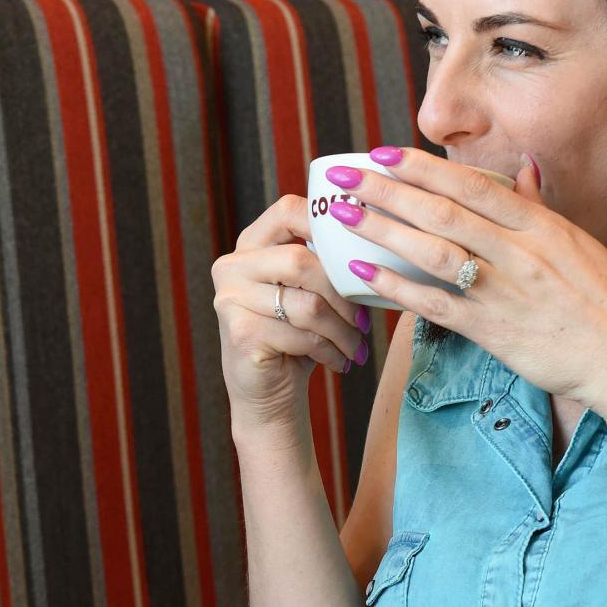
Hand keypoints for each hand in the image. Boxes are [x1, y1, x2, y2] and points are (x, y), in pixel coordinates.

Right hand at [209, 194, 373, 433]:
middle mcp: (231, 267)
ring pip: (307, 304)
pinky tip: (340, 362)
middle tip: (364, 320)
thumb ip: (325, 264)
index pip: (288, 211)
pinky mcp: (239, 332)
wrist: (269, 395)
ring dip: (342, 330)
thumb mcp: (310, 293)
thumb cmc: (297, 338)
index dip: (326, 223)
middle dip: (343, 294)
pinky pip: (301, 335)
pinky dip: (330, 352)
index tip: (358, 246)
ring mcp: (230, 299)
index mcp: (250, 246)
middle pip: (302, 262)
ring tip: (356, 346)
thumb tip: (376, 243)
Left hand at [322, 147, 606, 410]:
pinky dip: (397, 287)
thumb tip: (521, 167)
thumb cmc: (603, 301)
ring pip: (433, 251)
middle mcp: (520, 252)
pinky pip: (435, 304)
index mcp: (541, 226)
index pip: (472, 186)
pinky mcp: (492, 330)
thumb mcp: (578, 243)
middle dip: (388, 191)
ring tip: (343, 215)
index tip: (384, 153)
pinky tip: (364, 272)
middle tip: (345, 176)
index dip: (424, 168)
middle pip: (442, 212)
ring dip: (383, 230)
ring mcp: (504, 291)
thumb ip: (539, 208)